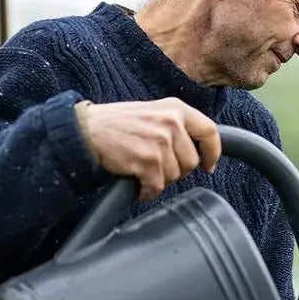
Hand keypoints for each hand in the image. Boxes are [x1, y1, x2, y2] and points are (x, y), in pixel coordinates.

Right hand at [80, 98, 221, 200]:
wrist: (85, 131)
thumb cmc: (118, 125)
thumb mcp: (153, 113)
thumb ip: (177, 126)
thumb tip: (200, 150)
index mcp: (176, 108)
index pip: (210, 131)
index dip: (213, 153)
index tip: (208, 166)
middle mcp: (171, 122)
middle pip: (191, 162)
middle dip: (176, 171)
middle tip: (154, 167)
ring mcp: (159, 141)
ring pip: (175, 176)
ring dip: (158, 180)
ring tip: (140, 170)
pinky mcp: (147, 160)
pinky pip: (156, 187)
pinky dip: (145, 191)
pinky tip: (134, 182)